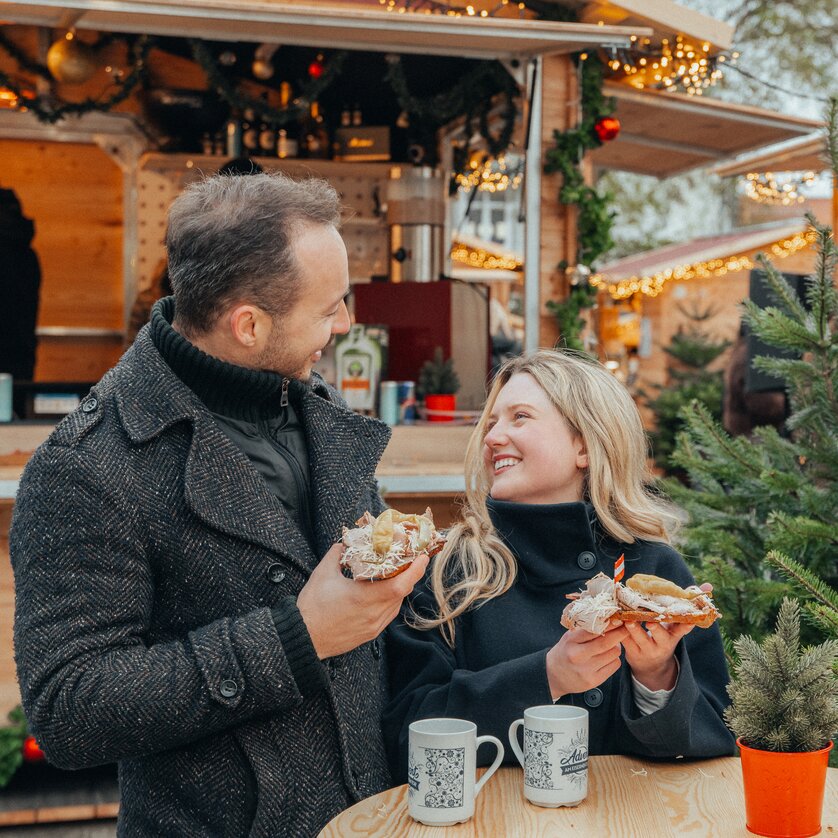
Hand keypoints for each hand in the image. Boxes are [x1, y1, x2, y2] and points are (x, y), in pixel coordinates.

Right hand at [297, 543, 428, 658]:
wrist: (303, 638)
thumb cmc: (312, 607)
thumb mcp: (323, 574)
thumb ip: (337, 554)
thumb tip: (344, 543)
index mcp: (365, 598)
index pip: (401, 584)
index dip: (415, 570)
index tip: (422, 556)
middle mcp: (374, 614)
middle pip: (402, 593)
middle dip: (409, 575)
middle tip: (411, 559)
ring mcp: (373, 626)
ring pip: (396, 605)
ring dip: (400, 589)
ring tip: (398, 574)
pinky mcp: (370, 634)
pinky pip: (388, 615)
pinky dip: (390, 602)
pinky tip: (383, 593)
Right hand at [546, 623, 627, 700]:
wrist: (553, 676)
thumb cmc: (564, 652)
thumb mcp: (569, 637)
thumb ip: (585, 629)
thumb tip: (607, 619)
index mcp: (570, 641)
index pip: (594, 630)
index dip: (609, 624)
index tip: (619, 619)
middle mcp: (578, 656)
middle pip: (606, 643)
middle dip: (619, 634)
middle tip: (625, 627)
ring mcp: (586, 670)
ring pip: (613, 654)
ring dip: (616, 646)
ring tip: (611, 644)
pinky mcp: (594, 681)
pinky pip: (614, 665)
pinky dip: (614, 658)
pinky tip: (607, 657)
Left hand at [621, 581, 711, 690]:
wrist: (652, 666)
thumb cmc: (664, 637)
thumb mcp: (675, 625)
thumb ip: (687, 606)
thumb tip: (708, 585)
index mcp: (674, 635)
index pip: (683, 629)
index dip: (686, 624)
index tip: (689, 620)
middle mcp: (662, 643)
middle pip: (660, 636)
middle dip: (656, 628)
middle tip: (650, 621)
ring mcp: (647, 649)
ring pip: (640, 638)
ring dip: (633, 628)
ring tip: (628, 619)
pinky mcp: (632, 652)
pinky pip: (625, 641)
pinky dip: (619, 630)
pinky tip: (616, 619)